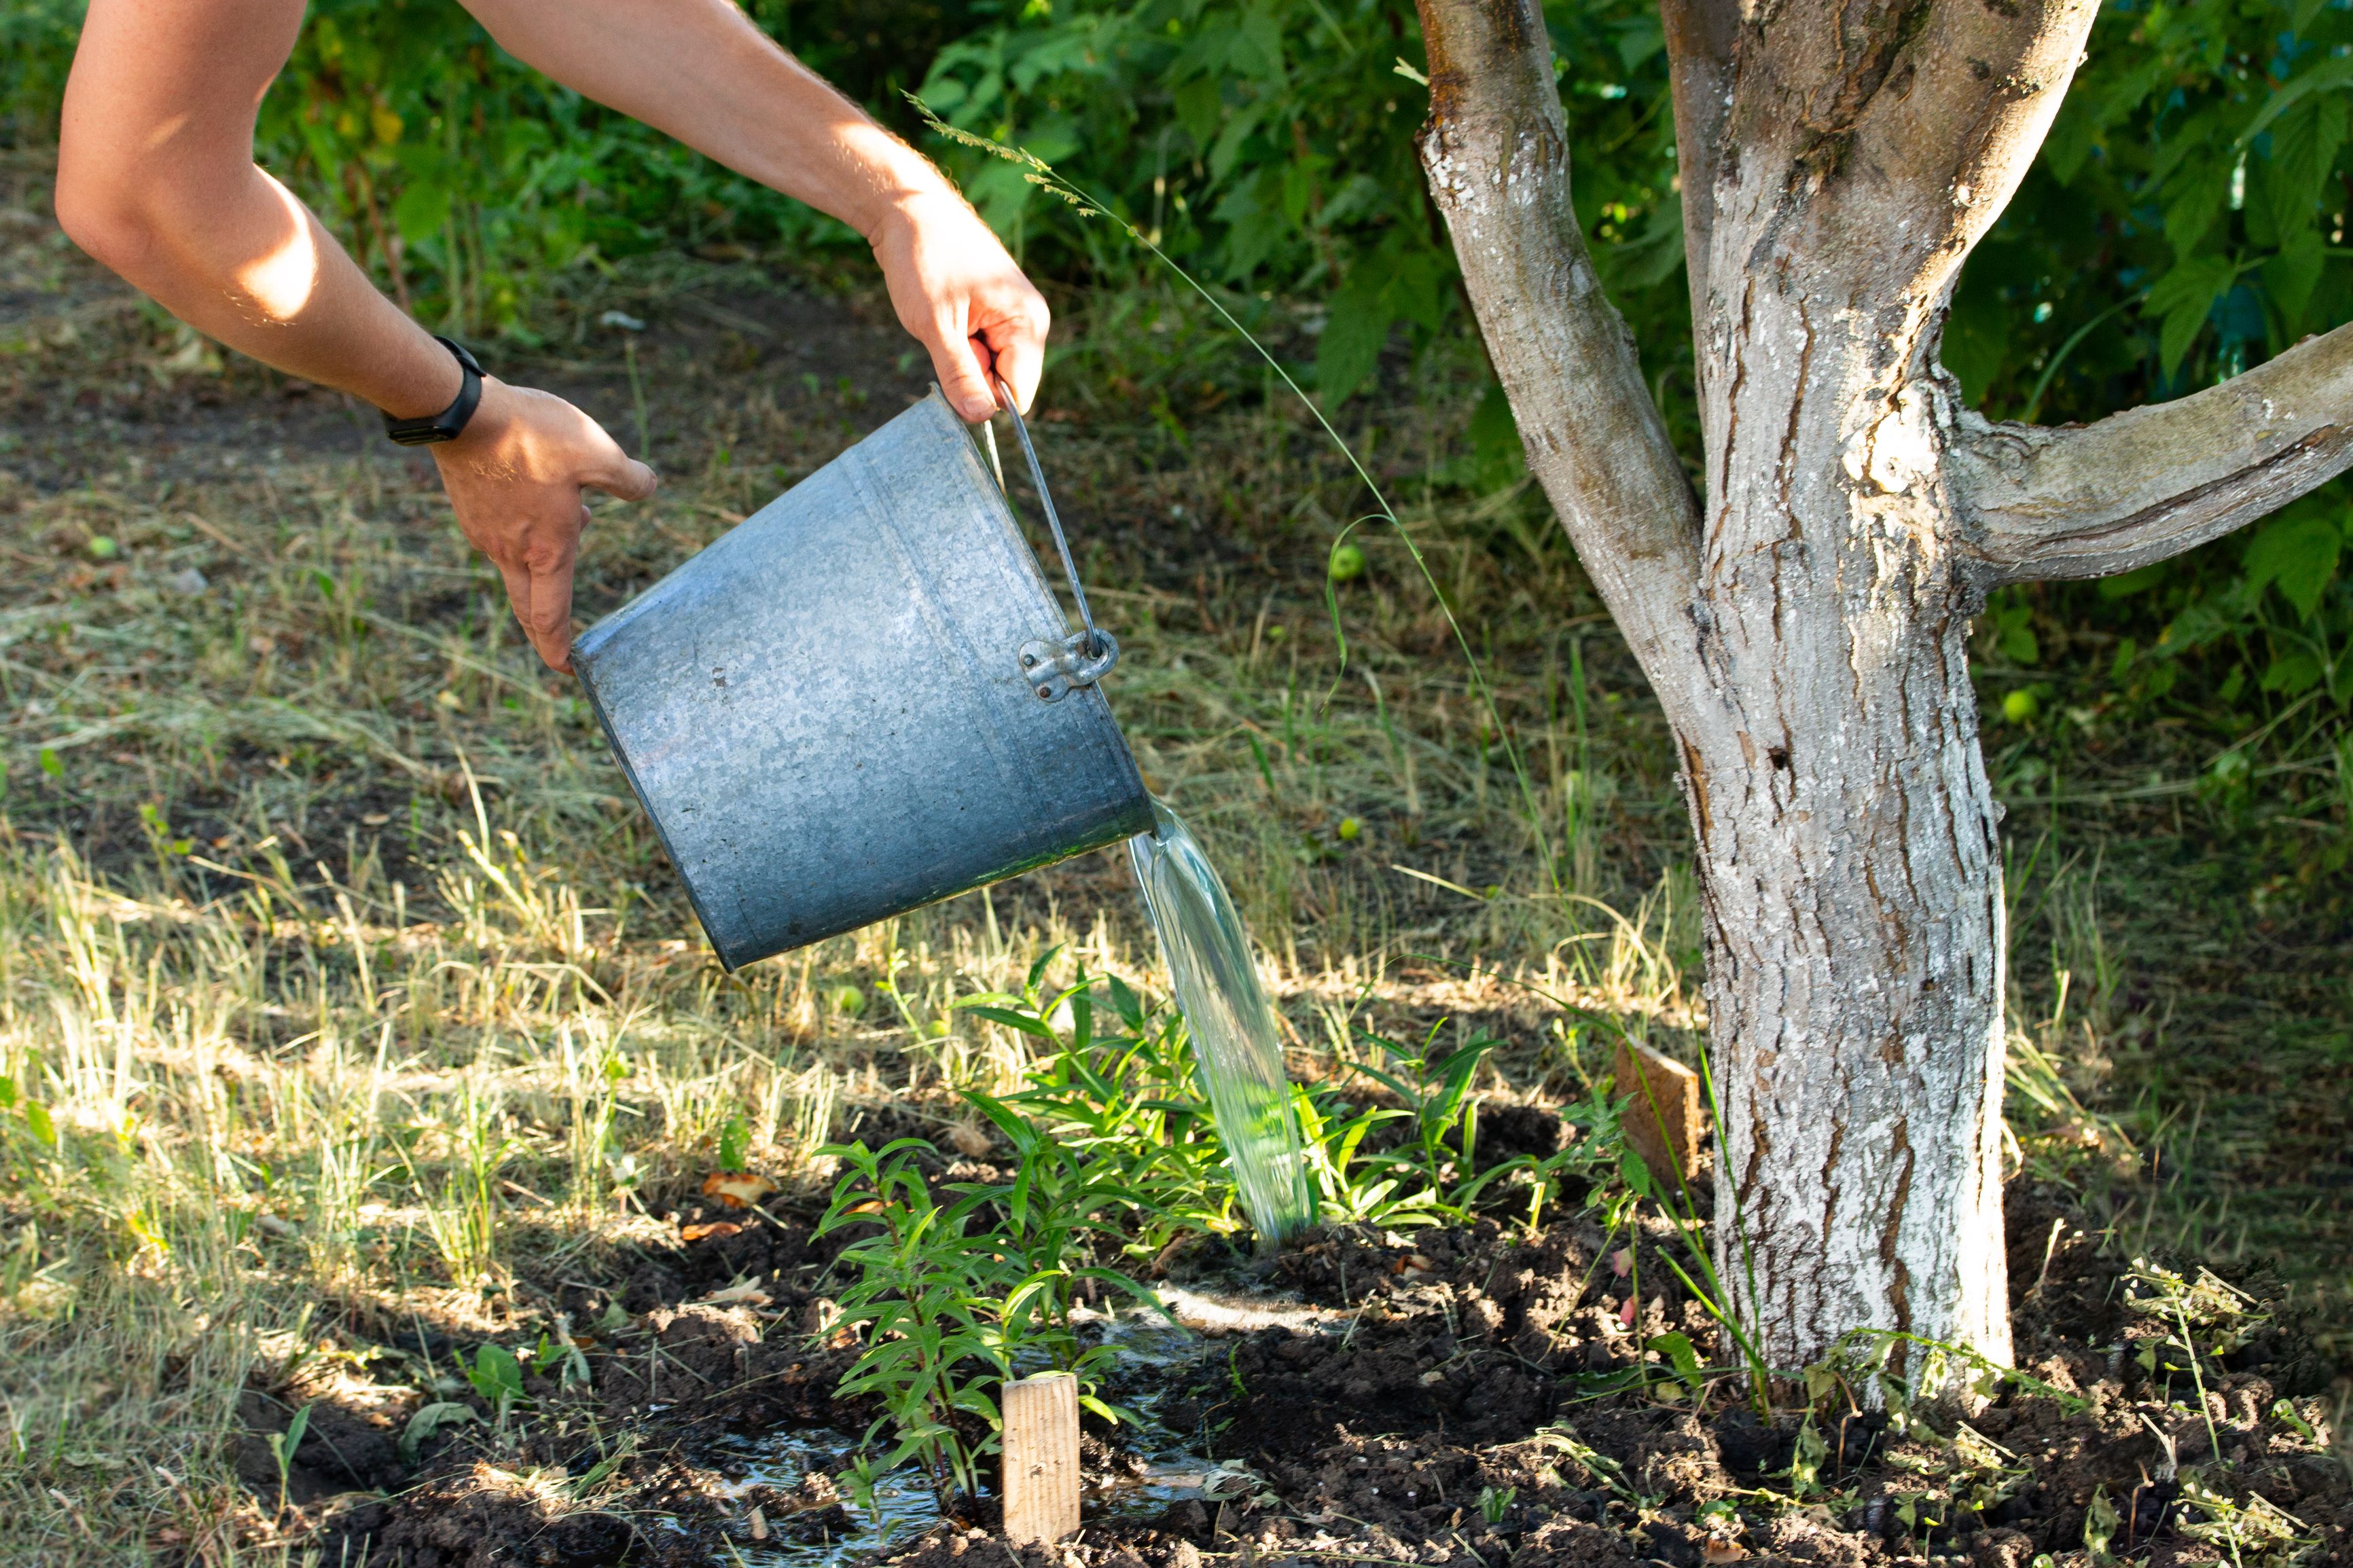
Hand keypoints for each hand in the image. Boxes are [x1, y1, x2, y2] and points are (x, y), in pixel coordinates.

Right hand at [431, 378, 658, 671]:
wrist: (460, 412)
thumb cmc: (531, 436)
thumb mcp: (597, 452)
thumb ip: (628, 478)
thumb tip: (648, 487)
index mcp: (546, 551)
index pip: (552, 615)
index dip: (559, 648)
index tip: (566, 670)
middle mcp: (511, 552)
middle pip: (528, 606)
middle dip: (544, 633)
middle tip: (556, 653)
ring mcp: (485, 533)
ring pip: (519, 564)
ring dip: (546, 563)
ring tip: (580, 521)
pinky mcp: (470, 511)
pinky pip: (504, 537)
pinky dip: (527, 535)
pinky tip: (546, 498)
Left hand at [869, 187, 1049, 420]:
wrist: (907, 207)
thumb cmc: (924, 257)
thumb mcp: (936, 325)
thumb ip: (960, 374)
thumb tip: (979, 418)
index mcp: (1027, 322)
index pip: (1018, 393)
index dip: (983, 396)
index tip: (952, 368)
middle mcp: (1028, 321)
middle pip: (1004, 382)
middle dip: (970, 373)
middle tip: (945, 334)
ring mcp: (1011, 316)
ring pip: (987, 366)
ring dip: (959, 356)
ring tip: (943, 317)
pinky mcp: (992, 311)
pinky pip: (978, 348)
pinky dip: (955, 341)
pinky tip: (944, 311)